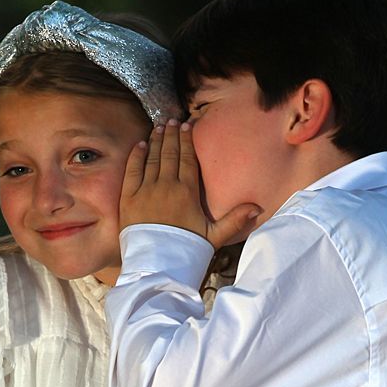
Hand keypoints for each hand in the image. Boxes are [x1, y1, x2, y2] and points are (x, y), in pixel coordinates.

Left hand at [120, 120, 259, 248]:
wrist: (157, 266)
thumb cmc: (187, 251)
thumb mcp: (214, 236)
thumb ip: (234, 219)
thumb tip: (258, 207)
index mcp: (187, 192)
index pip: (187, 159)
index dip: (187, 141)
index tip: (187, 126)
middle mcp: (165, 186)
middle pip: (169, 154)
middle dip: (171, 135)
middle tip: (172, 120)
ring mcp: (145, 191)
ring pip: (151, 159)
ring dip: (156, 141)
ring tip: (159, 127)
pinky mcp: (128, 199)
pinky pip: (132, 171)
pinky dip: (136, 156)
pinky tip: (140, 145)